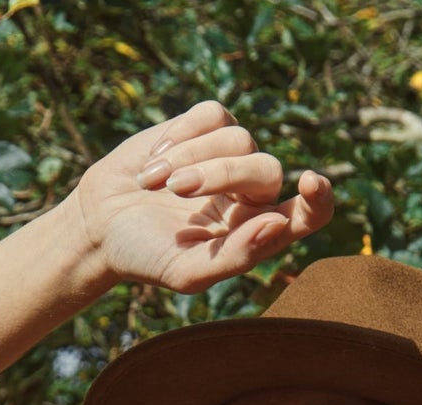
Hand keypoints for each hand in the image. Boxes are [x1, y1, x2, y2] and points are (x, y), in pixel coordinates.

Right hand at [66, 98, 334, 295]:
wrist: (101, 222)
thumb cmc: (147, 255)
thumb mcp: (187, 271)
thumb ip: (236, 256)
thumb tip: (278, 223)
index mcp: (258, 231)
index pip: (311, 213)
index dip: (320, 198)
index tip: (311, 181)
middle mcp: (253, 192)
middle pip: (267, 168)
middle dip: (222, 174)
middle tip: (177, 191)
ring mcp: (231, 154)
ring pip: (238, 138)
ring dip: (191, 159)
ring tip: (154, 184)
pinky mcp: (205, 125)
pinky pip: (211, 115)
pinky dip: (180, 136)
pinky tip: (154, 162)